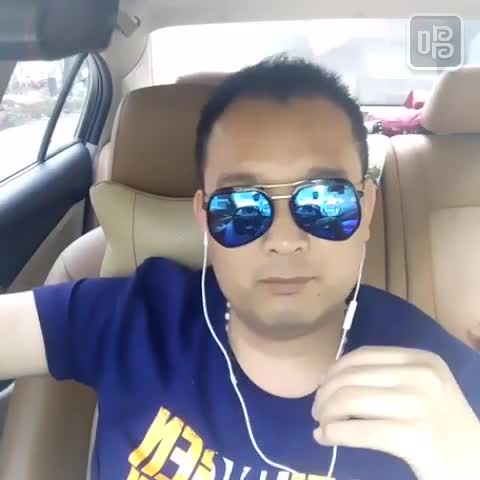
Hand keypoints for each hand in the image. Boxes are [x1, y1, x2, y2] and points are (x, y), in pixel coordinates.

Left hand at [311, 346, 479, 479]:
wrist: (479, 466)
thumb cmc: (444, 428)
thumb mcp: (422, 389)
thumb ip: (385, 377)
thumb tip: (329, 377)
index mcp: (421, 359)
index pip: (362, 356)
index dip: (334, 370)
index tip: (321, 386)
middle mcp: (421, 375)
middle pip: (351, 377)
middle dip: (324, 394)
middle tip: (316, 411)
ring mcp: (419, 404)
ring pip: (349, 400)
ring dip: (326, 414)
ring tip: (320, 424)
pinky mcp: (416, 437)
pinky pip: (358, 430)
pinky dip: (334, 433)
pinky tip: (325, 438)